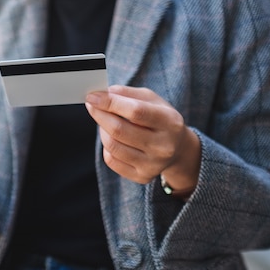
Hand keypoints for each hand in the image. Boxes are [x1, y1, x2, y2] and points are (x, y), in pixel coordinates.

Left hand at [85, 85, 199, 192]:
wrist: (178, 149)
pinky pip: (111, 160)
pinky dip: (106, 146)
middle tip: (92, 105)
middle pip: (119, 130)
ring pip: (112, 146)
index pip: (136, 111)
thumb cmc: (159, 118)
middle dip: (100, 115)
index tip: (92, 97)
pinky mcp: (142, 177)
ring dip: (102, 130)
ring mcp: (153, 164)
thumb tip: (102, 94)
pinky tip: (113, 138)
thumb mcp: (151, 99)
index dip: (110, 103)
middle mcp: (164, 146)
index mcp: (170, 122)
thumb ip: (127, 93)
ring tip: (106, 121)